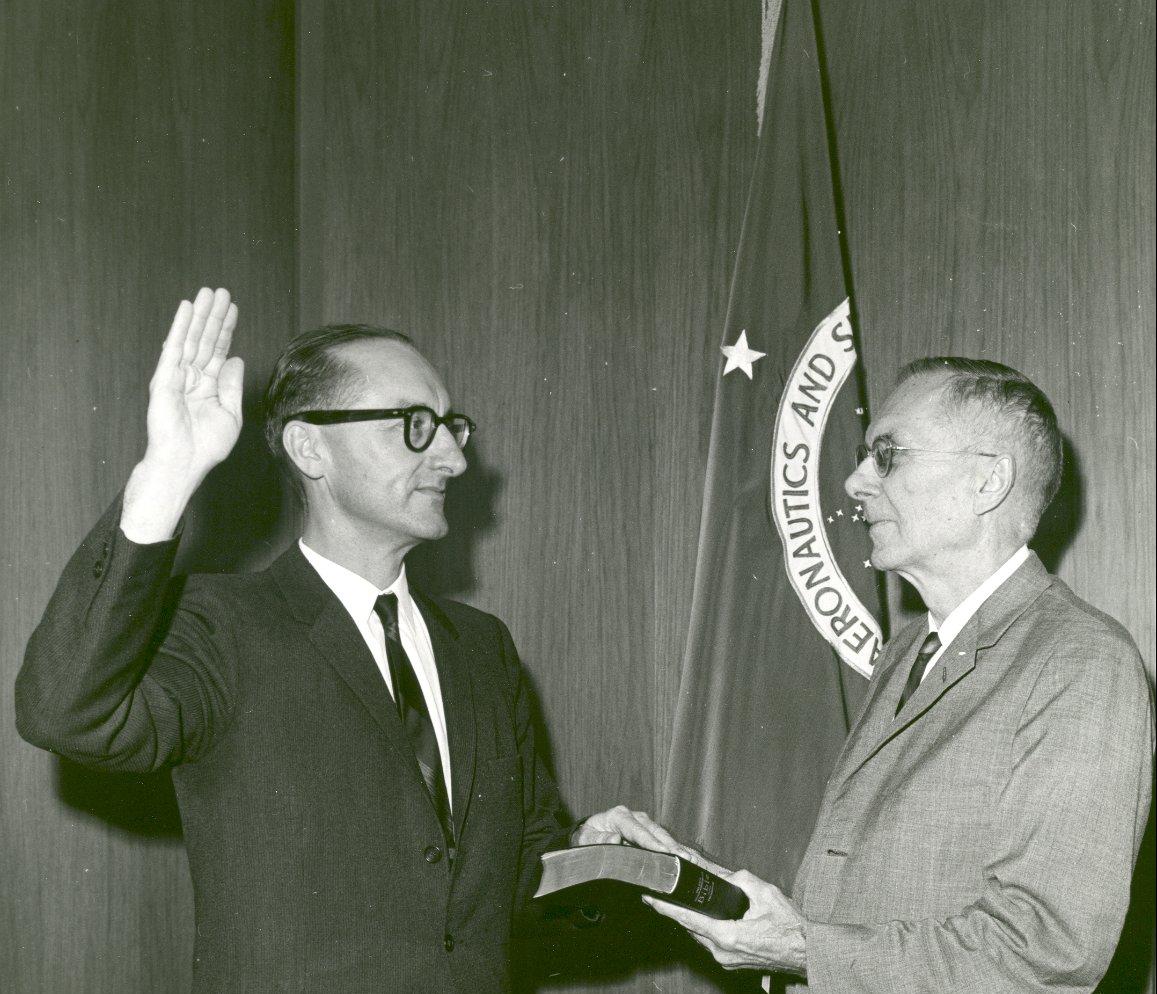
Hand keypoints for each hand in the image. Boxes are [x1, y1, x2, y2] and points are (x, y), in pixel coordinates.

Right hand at [122, 289, 241, 541]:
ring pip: (191, 339)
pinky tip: (186, 310)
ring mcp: (177, 377)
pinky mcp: (165, 380)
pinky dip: (179, 328)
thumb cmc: (204, 447)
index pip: (218, 350)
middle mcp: (192, 378)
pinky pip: (173, 348)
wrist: (183, 465)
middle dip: (213, 315)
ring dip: (199, 314)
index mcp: (207, 386)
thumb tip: (236, 359)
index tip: (233, 308)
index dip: (226, 329)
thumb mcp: (230, 415)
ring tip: (207, 292)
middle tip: (221, 290)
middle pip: (205, 339)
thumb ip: (231, 386)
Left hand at [572, 805, 696, 859]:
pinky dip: (674, 848)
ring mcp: (642, 823)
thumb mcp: (585, 839)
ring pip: (661, 834)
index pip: (637, 829)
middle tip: (684, 858)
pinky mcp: (648, 831)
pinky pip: (662, 839)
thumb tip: (614, 839)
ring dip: (675, 847)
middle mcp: (634, 816)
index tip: (663, 851)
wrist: (587, 834)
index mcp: (618, 816)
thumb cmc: (586, 837)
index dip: (651, 841)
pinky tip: (686, 857)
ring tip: (689, 859)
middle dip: (670, 844)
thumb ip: (597, 840)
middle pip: (654, 831)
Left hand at [644, 869, 806, 976]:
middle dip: (676, 911)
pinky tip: (702, 917)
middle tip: (662, 893)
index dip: (666, 908)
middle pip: (691, 929)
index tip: (650, 897)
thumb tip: (720, 873)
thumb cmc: (789, 927)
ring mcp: (727, 961)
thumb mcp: (764, 893)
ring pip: (700, 937)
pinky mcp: (732, 963)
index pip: (688, 920)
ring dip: (691, 921)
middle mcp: (723, 952)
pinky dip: (705, 929)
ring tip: (678, 902)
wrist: (806, 952)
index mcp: (728, 936)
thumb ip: (738, 879)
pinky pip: (711, 944)